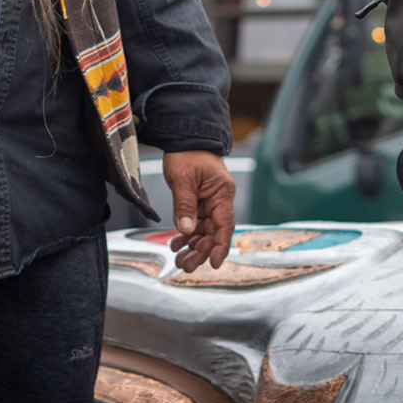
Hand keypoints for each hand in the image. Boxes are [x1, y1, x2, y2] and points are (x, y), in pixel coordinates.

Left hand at [163, 150, 236, 272]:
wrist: (182, 136)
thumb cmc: (186, 152)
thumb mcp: (182, 178)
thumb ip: (184, 205)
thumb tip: (186, 230)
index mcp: (222, 193)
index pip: (225, 225)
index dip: (221, 246)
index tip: (215, 263)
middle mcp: (219, 199)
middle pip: (214, 232)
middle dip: (201, 251)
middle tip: (186, 265)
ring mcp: (209, 201)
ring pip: (204, 231)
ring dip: (193, 246)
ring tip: (179, 259)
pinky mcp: (199, 201)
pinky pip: (195, 223)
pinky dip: (187, 234)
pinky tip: (176, 244)